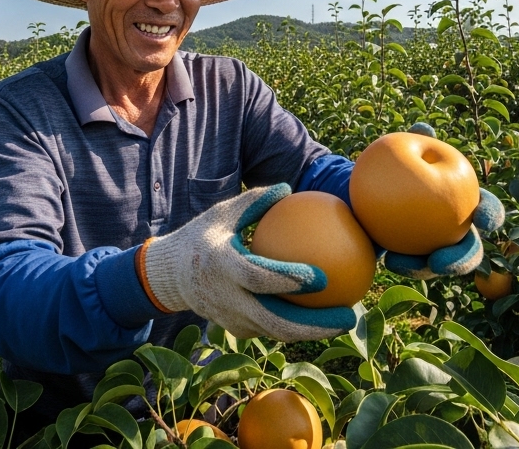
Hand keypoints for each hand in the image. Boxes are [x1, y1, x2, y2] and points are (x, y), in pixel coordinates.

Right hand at [139, 183, 356, 340]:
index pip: (258, 278)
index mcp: (222, 267)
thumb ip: (254, 201)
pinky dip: (299, 326)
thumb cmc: (202, 237)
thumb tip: (288, 187)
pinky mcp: (237, 330)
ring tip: (345, 320)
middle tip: (349, 315)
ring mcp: (231, 319)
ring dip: (313, 331)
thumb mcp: (222, 213)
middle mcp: (227, 299)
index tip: (323, 277)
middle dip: (315, 325)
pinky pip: (272, 330)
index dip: (289, 280)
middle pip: (275, 322)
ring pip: (277, 332)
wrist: (169, 276)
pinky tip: (324, 316)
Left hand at [386, 122, 506, 279]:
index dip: (490, 214)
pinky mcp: (414, 259)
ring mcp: (436, 247)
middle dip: (465, 257)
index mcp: (462, 200)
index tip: (481, 217)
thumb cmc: (390, 167)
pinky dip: (405, 265)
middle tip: (444, 258)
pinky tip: (389, 261)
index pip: (484, 208)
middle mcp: (455, 227)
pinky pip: (414, 266)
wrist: (364, 190)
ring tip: (420, 266)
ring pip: (444, 264)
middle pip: (471, 247)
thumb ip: (412, 141)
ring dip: (433, 268)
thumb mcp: (397, 154)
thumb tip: (423, 126)